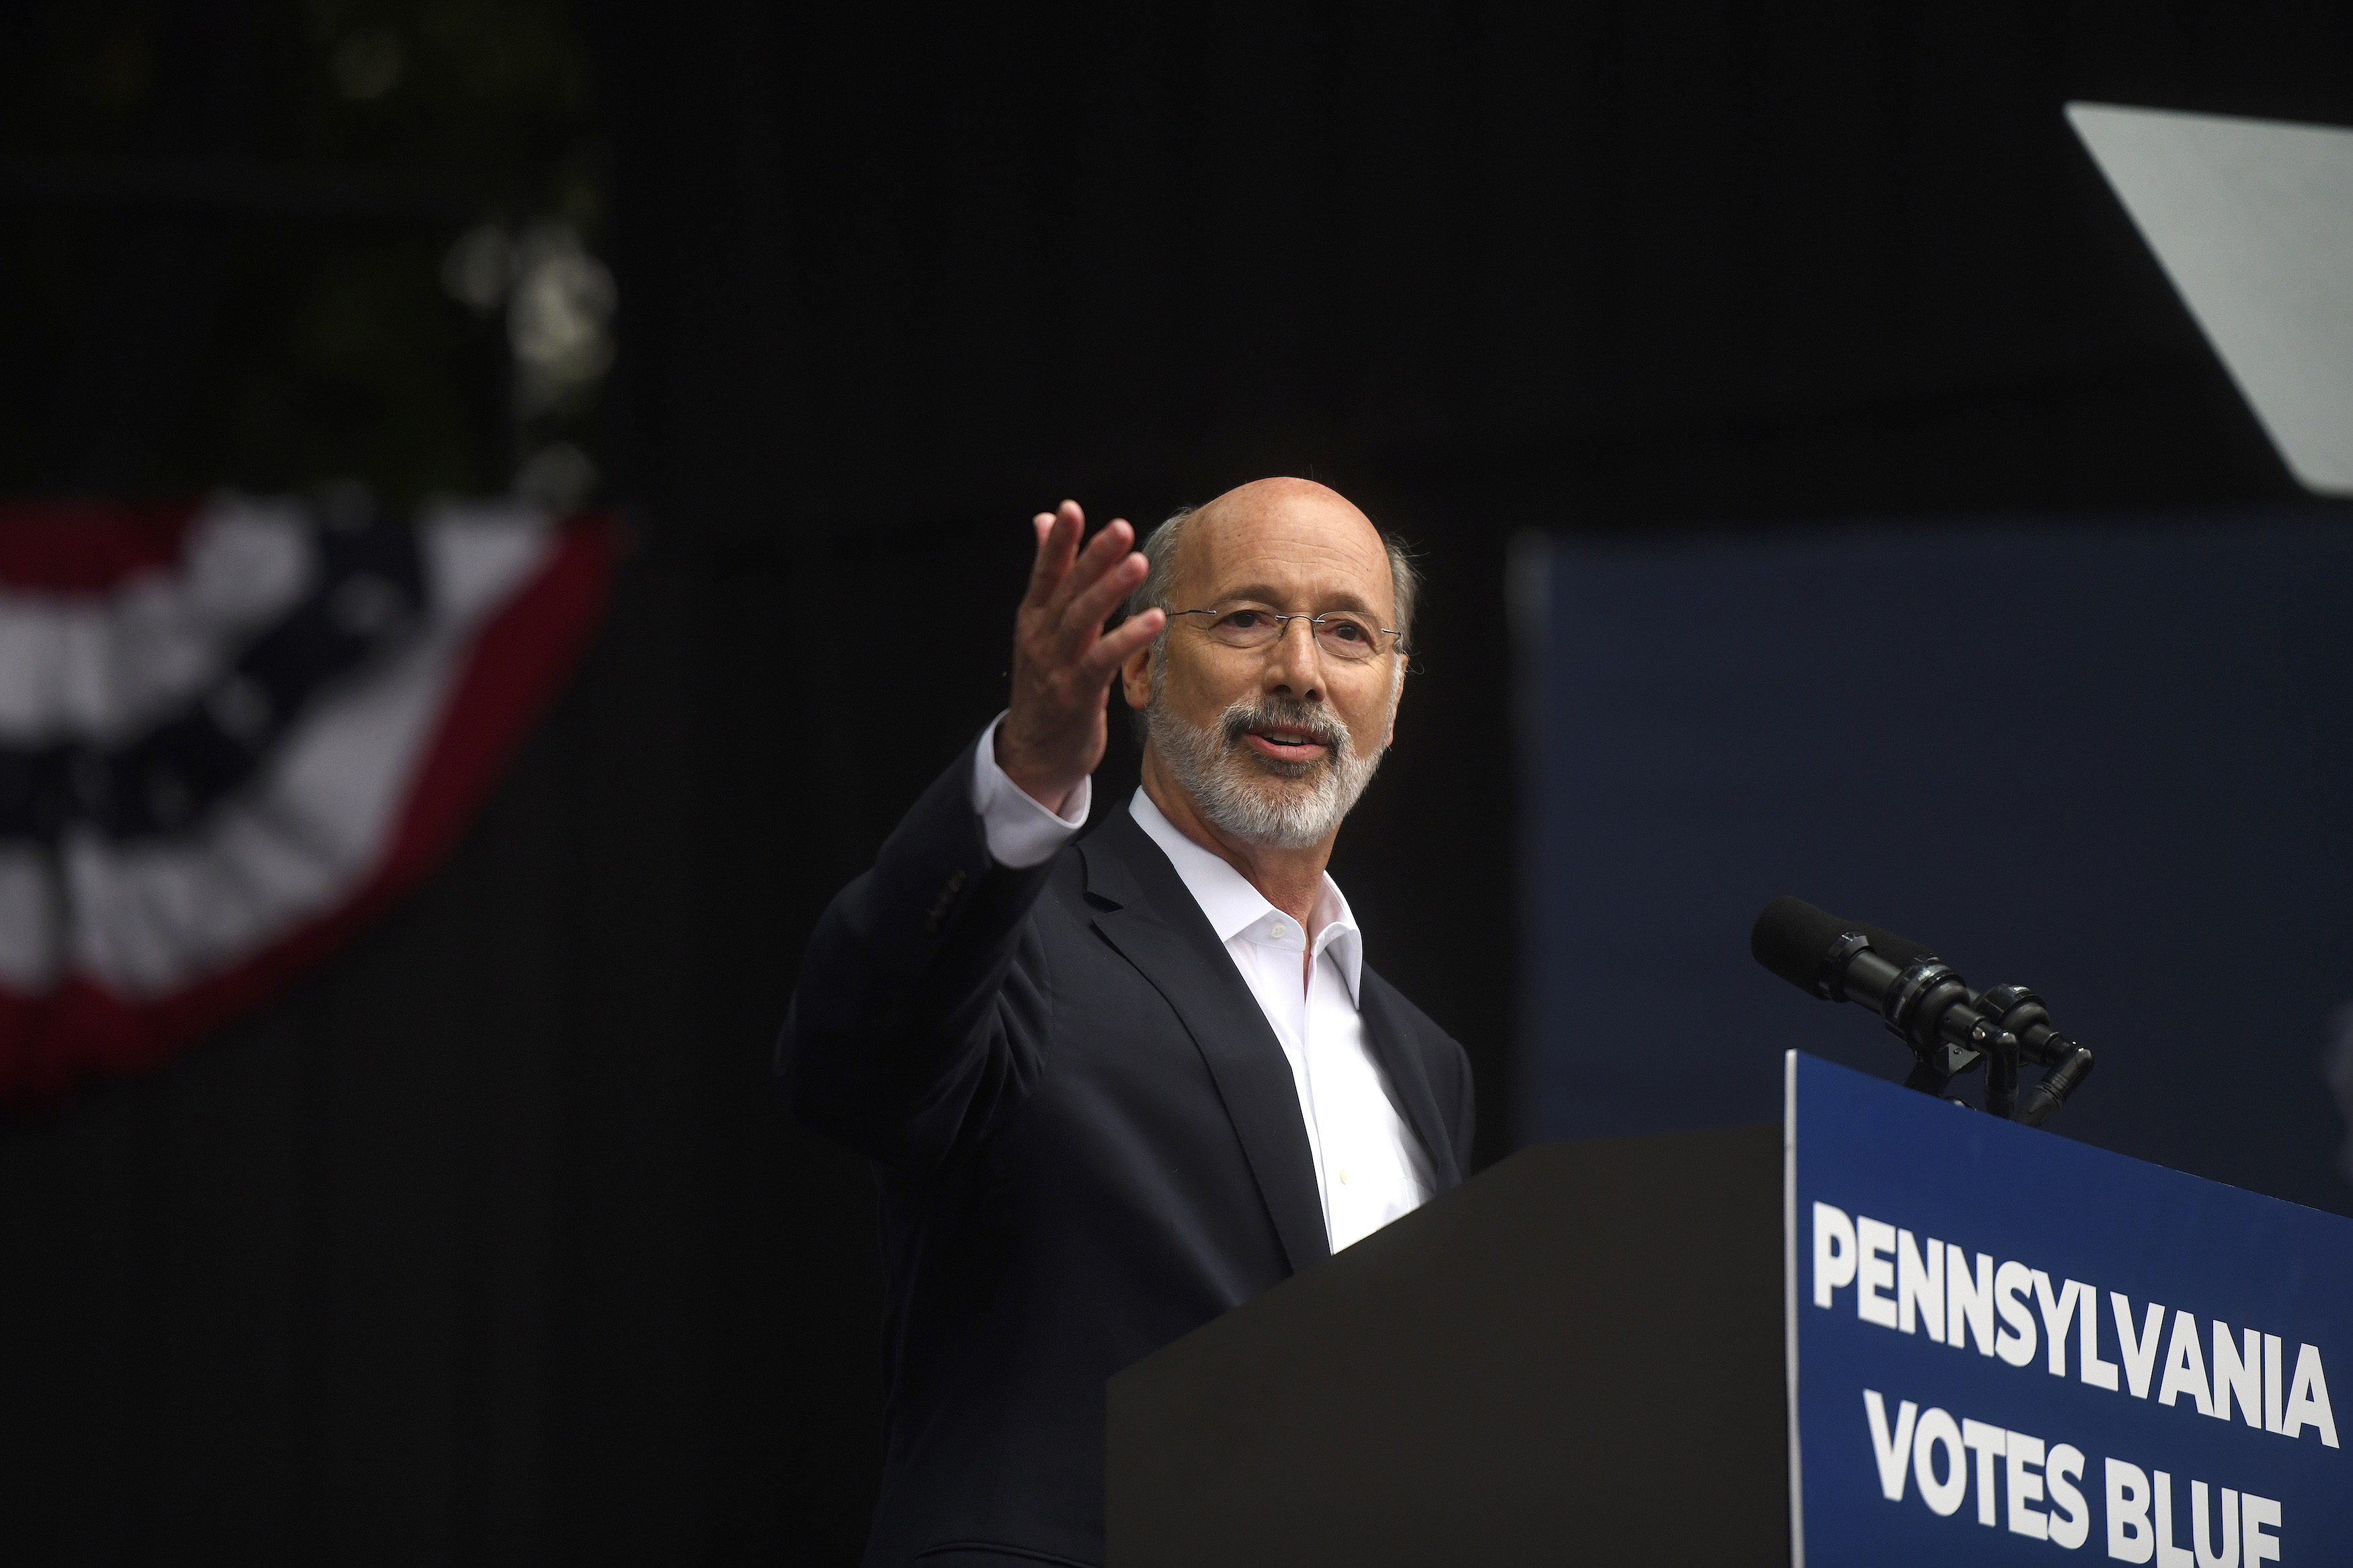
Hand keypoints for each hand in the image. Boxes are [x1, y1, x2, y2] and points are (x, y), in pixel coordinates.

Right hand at [997, 501, 1165, 812]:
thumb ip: (1050, 575)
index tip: (1070, 509)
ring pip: (1081, 621)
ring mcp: (1055, 667)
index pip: (1044, 572)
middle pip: (1066, 591)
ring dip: (1109, 591)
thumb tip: (1042, 521)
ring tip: (1137, 563)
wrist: (1033, 755)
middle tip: (1119, 528)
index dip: (1056, 541)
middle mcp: (1040, 638)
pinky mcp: (1074, 696)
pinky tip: (1152, 619)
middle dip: (1092, 558)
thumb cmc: (1046, 686)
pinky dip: (1125, 639)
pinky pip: (1100, 662)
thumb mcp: (1043, 628)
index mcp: (1033, 619)